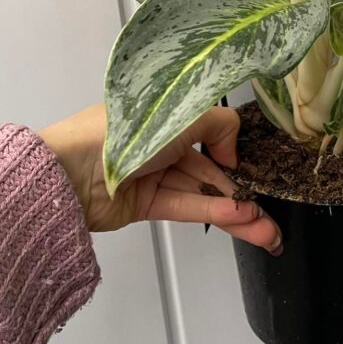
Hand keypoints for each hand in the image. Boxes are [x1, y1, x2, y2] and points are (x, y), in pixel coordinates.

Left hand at [38, 104, 281, 253]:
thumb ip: (218, 124)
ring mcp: (152, 173)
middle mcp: (159, 140)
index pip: (208, 128)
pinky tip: (240, 220)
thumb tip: (232, 151)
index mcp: (164, 111)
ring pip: (201, 191)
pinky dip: (212, 212)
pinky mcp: (144, 203)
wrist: (70, 174)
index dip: (233, 147)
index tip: (254, 162)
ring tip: (266, 232)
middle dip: (242, 190)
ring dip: (234, 210)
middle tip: (272, 215)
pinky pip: (185, 205)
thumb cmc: (123, 134)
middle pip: (209, 166)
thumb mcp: (181, 114)